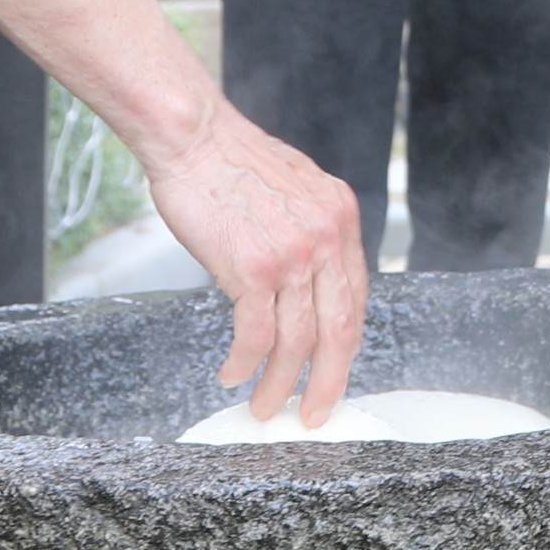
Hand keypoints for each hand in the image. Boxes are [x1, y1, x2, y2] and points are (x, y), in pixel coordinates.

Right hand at [134, 94, 368, 424]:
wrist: (193, 136)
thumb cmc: (231, 161)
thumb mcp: (296, 188)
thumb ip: (310, 230)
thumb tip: (307, 277)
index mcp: (341, 218)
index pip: (356, 299)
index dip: (345, 345)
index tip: (333, 372)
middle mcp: (326, 238)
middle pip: (339, 331)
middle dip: (328, 382)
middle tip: (314, 413)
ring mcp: (293, 255)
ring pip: (297, 342)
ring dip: (279, 385)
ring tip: (263, 406)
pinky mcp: (254, 268)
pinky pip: (256, 335)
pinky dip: (245, 363)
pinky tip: (233, 373)